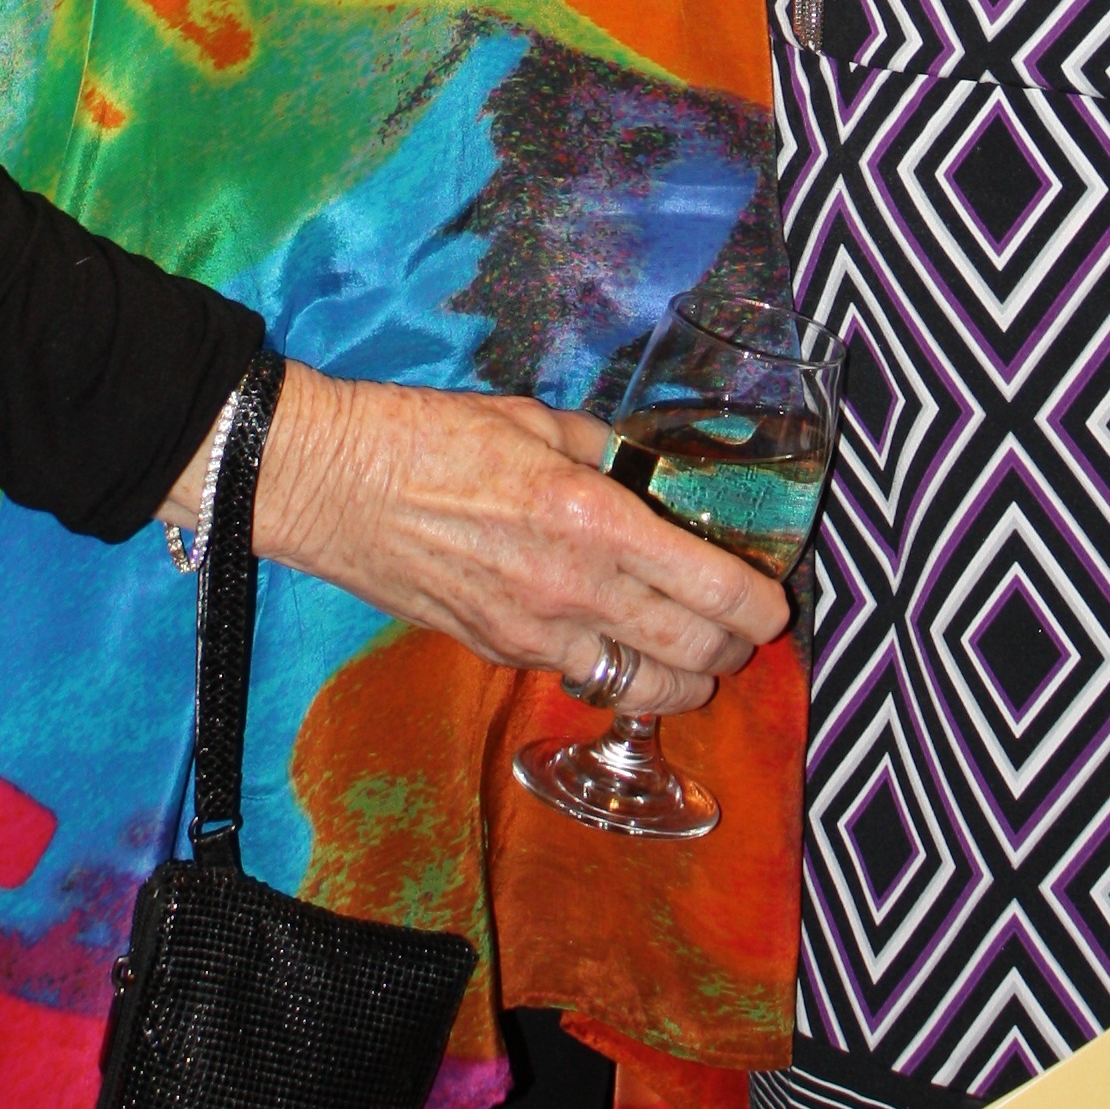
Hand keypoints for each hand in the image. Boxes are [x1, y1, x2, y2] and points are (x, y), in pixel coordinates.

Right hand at [216, 364, 787, 715]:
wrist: (334, 484)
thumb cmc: (432, 434)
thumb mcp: (540, 419)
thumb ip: (608, 454)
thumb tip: (650, 475)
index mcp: (594, 521)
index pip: (710, 591)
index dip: (760, 608)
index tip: (775, 603)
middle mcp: (573, 590)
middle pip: (692, 656)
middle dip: (734, 652)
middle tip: (746, 633)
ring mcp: (532, 634)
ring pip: (640, 688)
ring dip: (683, 681)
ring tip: (696, 659)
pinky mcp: (495, 652)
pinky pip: (578, 678)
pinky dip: (615, 673)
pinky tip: (618, 645)